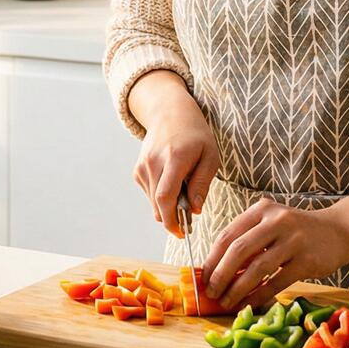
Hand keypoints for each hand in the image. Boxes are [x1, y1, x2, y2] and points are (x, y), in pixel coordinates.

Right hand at [129, 72, 219, 237]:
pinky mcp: (137, 171)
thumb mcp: (210, 157)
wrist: (170, 114)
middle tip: (188, 216)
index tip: (181, 233)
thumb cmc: (195, 135)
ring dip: (168, 205)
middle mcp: (153, 162)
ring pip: (153, 202)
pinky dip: (161, 196)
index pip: (165, 197)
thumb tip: (195, 210)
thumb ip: (202, 184)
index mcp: (174, 158)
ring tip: (184, 188)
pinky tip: (172, 181)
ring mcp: (142, 166)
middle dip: (173, 217)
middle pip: (158, 204)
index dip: (171, 220)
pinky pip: (149, 194)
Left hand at [200, 198, 348, 310]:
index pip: (228, 234)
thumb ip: (249, 239)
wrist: (339, 230)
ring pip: (257, 268)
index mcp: (262, 209)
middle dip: (220, 274)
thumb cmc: (298, 230)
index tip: (203, 276)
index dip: (212, 258)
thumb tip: (217, 269)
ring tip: (226, 301)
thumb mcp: (272, 223)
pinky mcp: (307, 260)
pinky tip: (248, 303)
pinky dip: (259, 295)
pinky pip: (276, 282)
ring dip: (237, 288)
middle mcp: (277, 220)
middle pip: (239, 250)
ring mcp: (293, 240)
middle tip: (211, 292)